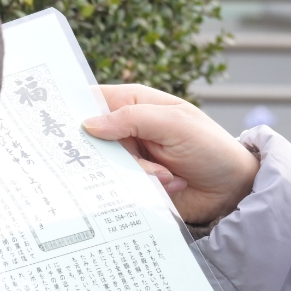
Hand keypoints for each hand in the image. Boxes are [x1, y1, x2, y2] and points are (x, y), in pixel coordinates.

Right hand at [83, 85, 260, 225]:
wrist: (232, 191)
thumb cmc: (211, 148)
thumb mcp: (175, 124)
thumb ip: (133, 119)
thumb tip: (89, 124)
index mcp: (136, 103)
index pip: (94, 100)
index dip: (74, 109)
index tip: (58, 122)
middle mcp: (128, 130)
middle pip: (93, 139)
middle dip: (110, 152)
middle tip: (139, 157)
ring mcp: (130, 159)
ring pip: (106, 167)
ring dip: (138, 172)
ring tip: (168, 174)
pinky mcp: (134, 185)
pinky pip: (119, 188)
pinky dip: (144, 187)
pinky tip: (170, 184)